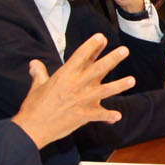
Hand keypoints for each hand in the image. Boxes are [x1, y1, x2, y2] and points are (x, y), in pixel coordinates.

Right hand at [12, 33, 133, 146]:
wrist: (33, 127)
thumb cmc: (34, 106)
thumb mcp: (37, 86)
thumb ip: (39, 73)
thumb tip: (34, 63)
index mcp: (64, 75)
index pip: (80, 56)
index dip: (91, 46)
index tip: (101, 37)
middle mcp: (76, 85)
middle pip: (98, 69)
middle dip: (112, 59)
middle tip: (124, 50)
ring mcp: (81, 100)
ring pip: (105, 90)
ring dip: (119, 85)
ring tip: (131, 80)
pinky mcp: (83, 116)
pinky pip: (99, 115)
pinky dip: (108, 116)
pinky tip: (118, 115)